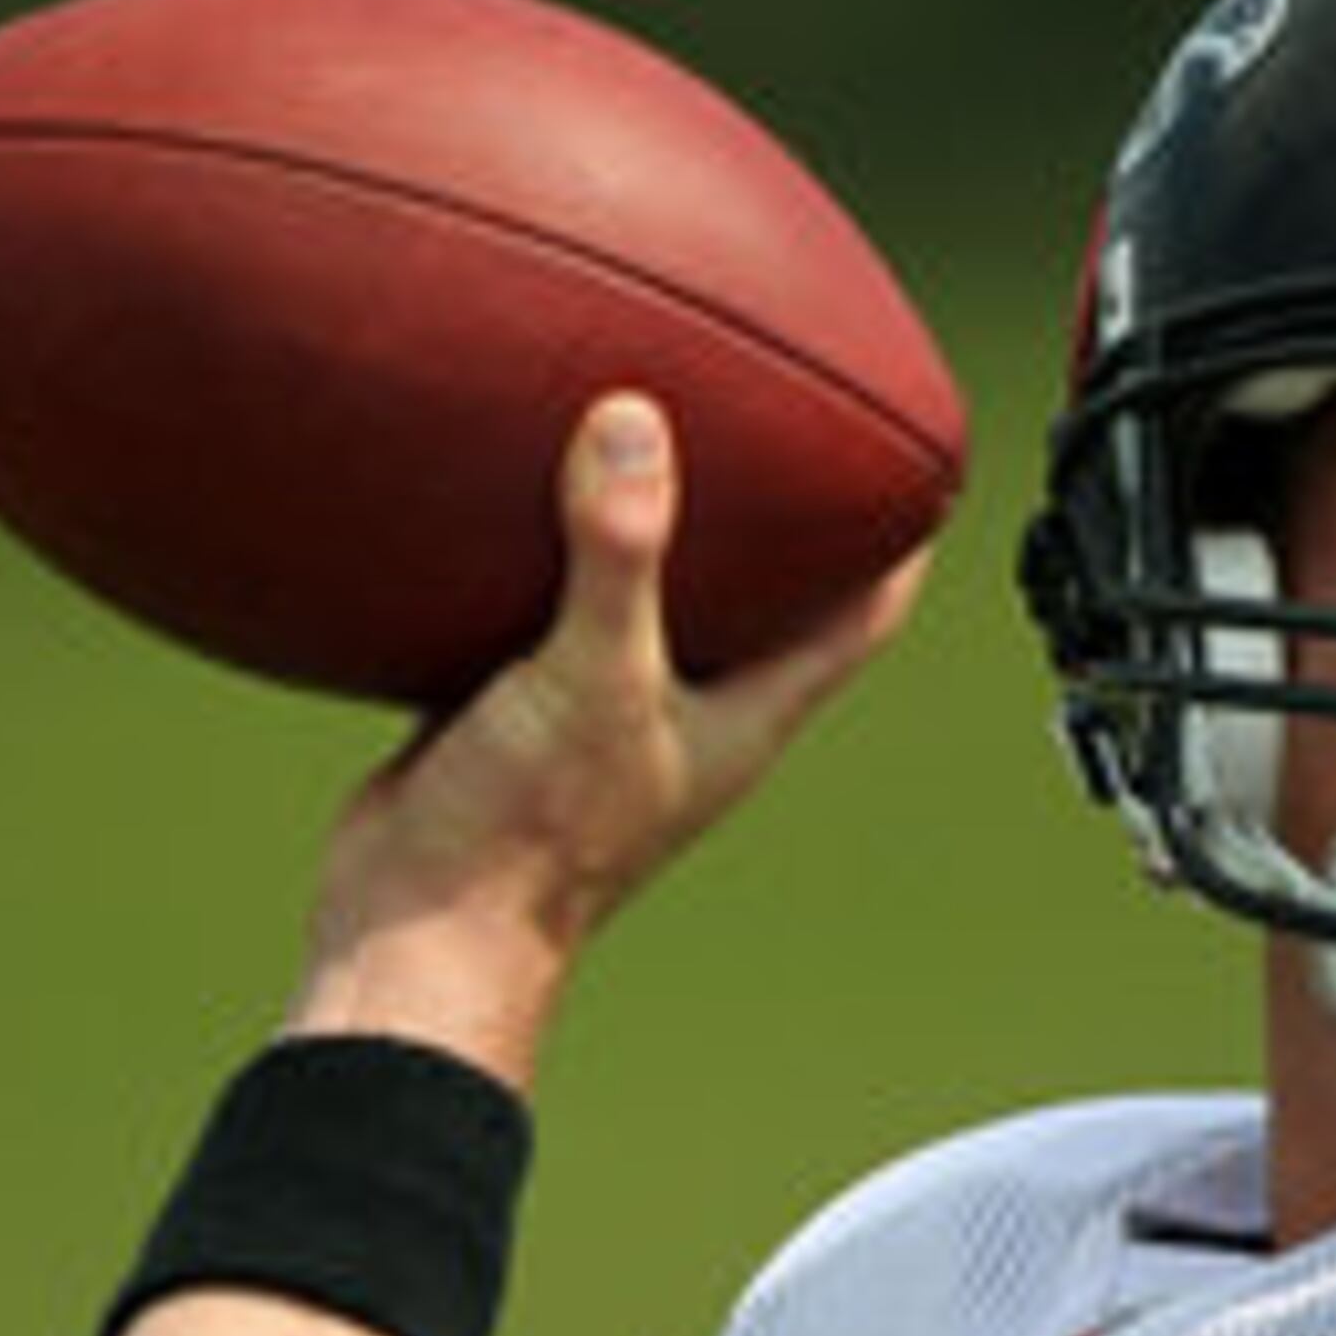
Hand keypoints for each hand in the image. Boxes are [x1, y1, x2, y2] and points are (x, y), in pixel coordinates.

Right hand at [288, 391, 930, 1083]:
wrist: (417, 929)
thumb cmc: (527, 842)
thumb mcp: (591, 680)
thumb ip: (618, 555)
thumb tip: (636, 424)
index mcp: (743, 717)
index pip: (860, 616)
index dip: (900, 536)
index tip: (918, 452)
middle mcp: (688, 714)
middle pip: (765, 596)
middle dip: (775, 508)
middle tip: (776, 407)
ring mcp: (605, 714)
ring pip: (652, 596)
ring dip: (655, 522)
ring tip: (646, 418)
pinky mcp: (522, 710)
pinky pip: (550, 607)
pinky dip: (546, 548)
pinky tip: (512, 485)